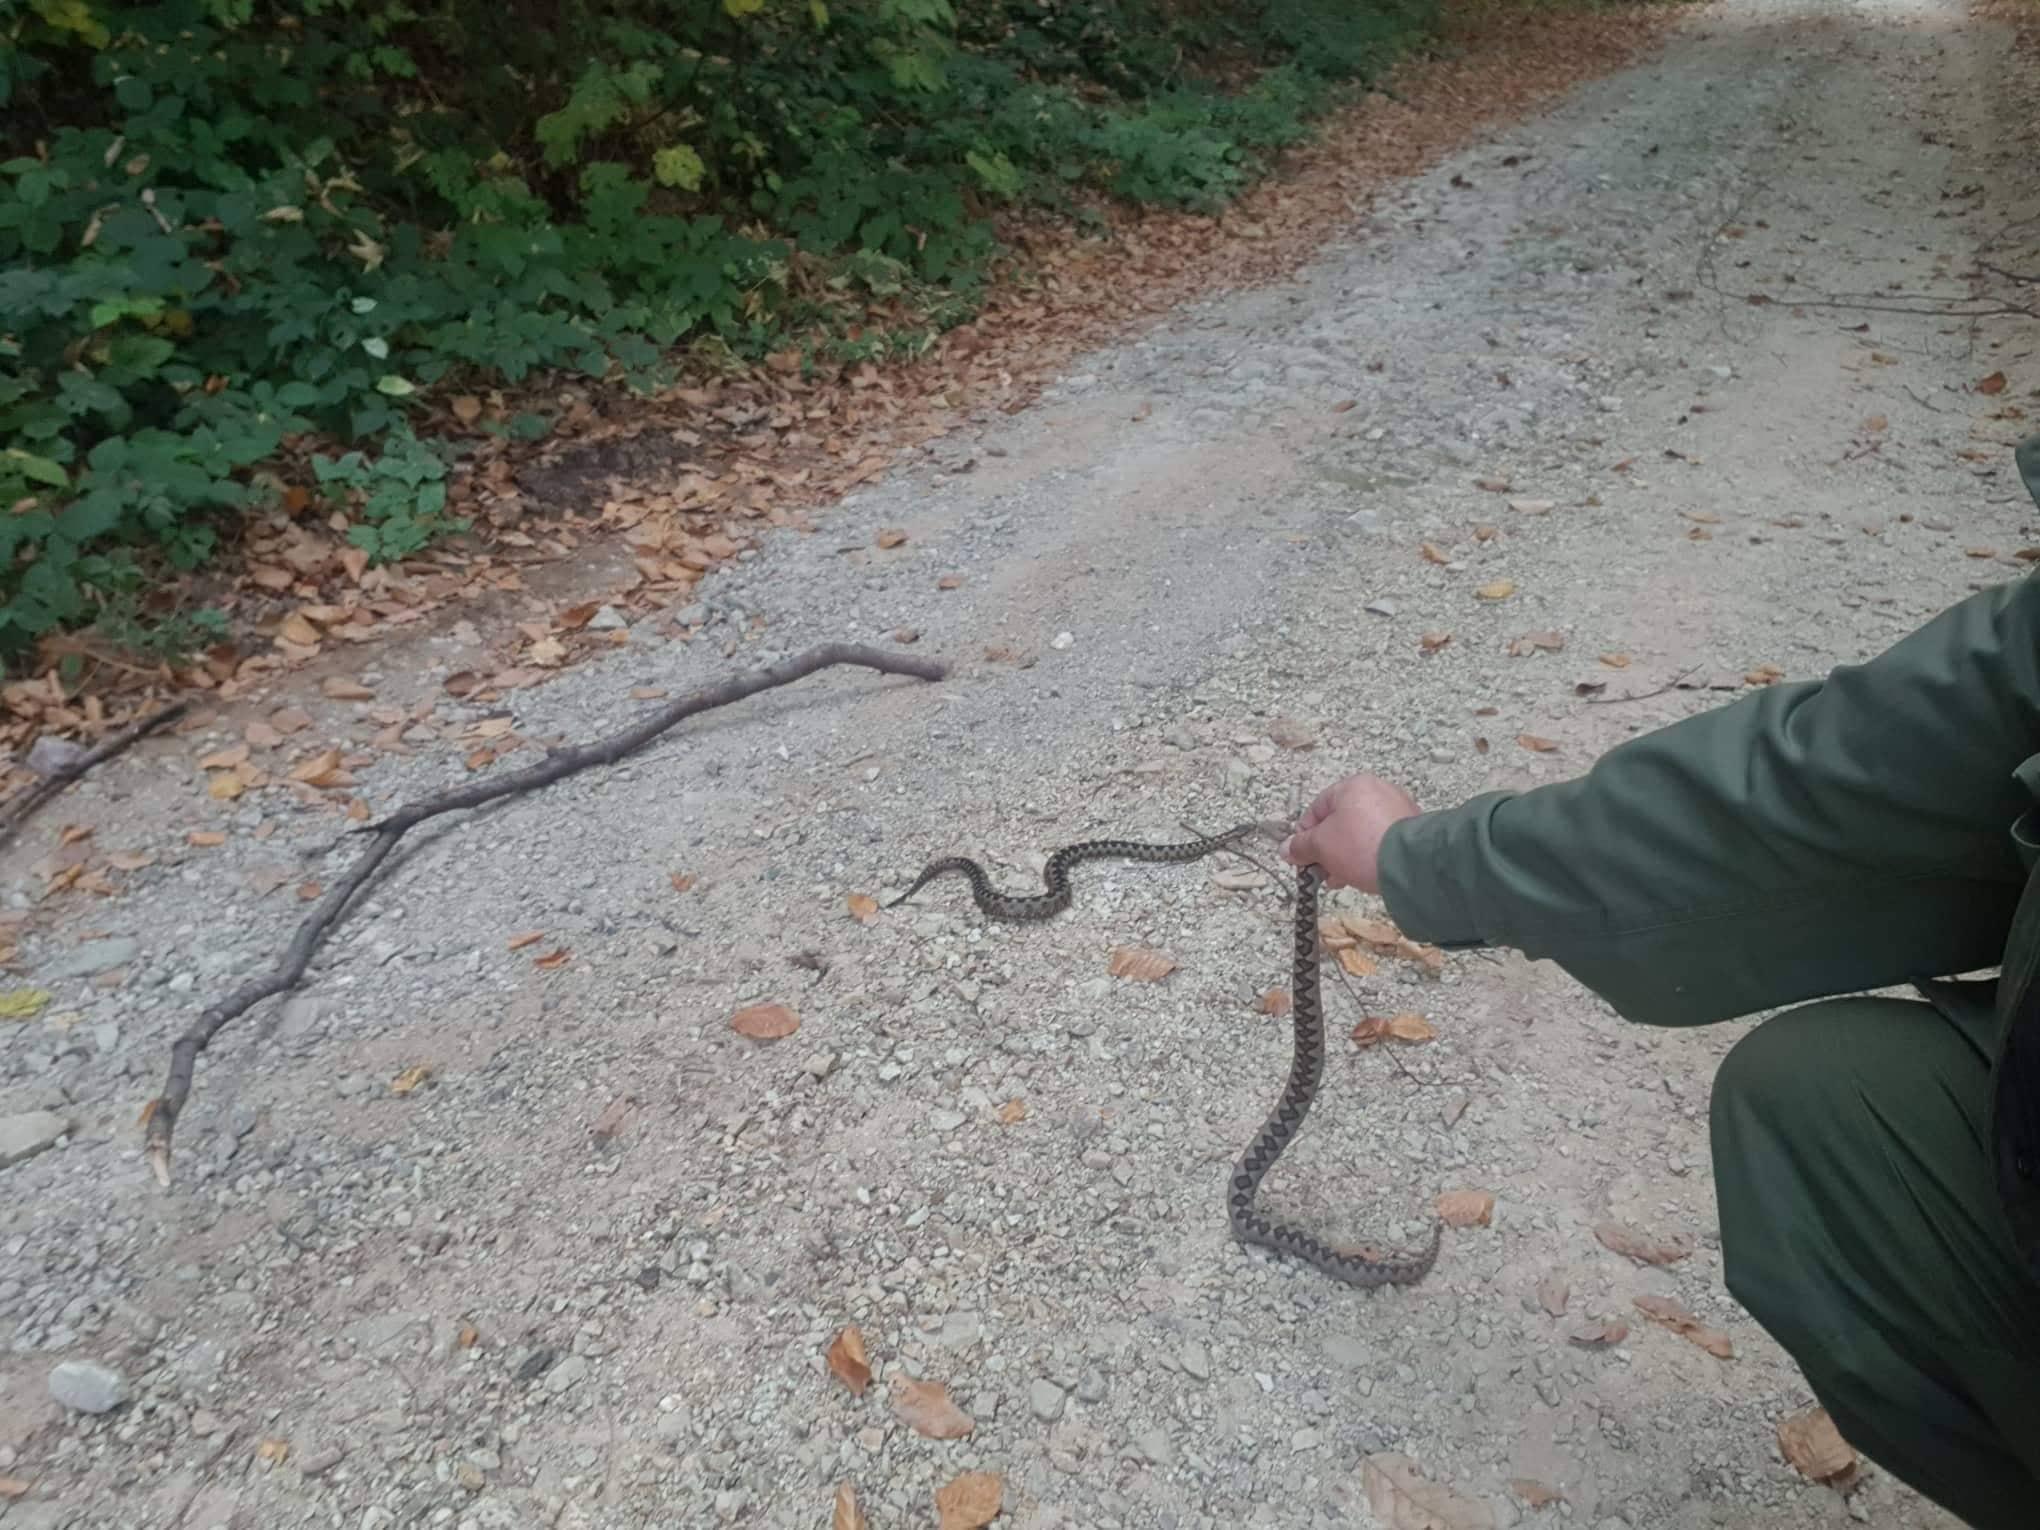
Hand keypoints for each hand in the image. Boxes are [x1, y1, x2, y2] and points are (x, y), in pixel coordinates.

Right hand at [1281, 774, 1419, 893]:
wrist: (1409, 863)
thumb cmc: (1361, 846)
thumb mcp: (1321, 846)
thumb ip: (1301, 846)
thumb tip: (1286, 849)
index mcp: (1353, 786)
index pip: (1317, 808)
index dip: (1305, 834)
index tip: (1301, 856)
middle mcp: (1378, 791)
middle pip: (1341, 821)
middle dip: (1327, 849)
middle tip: (1322, 871)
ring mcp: (1397, 809)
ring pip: (1361, 833)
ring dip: (1346, 855)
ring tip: (1342, 878)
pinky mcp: (1411, 829)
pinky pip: (1380, 840)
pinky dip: (1369, 855)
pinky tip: (1363, 874)